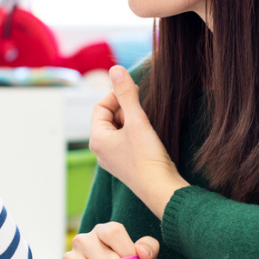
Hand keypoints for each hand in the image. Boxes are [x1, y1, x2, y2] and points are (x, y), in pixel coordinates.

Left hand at [90, 66, 187, 217]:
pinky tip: (149, 136)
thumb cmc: (147, 157)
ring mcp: (113, 159)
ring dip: (132, 120)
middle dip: (125, 108)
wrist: (161, 190)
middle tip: (142, 108)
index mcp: (97, 139)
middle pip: (109, 117)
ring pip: (119, 129)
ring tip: (147, 123)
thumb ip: (126, 94)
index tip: (134, 92)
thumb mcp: (137, 120)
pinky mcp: (126, 165)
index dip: (116, 95)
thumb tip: (115, 69)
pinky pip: (126, 141)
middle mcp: (101, 150)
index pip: (100, 107)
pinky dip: (136, 133)